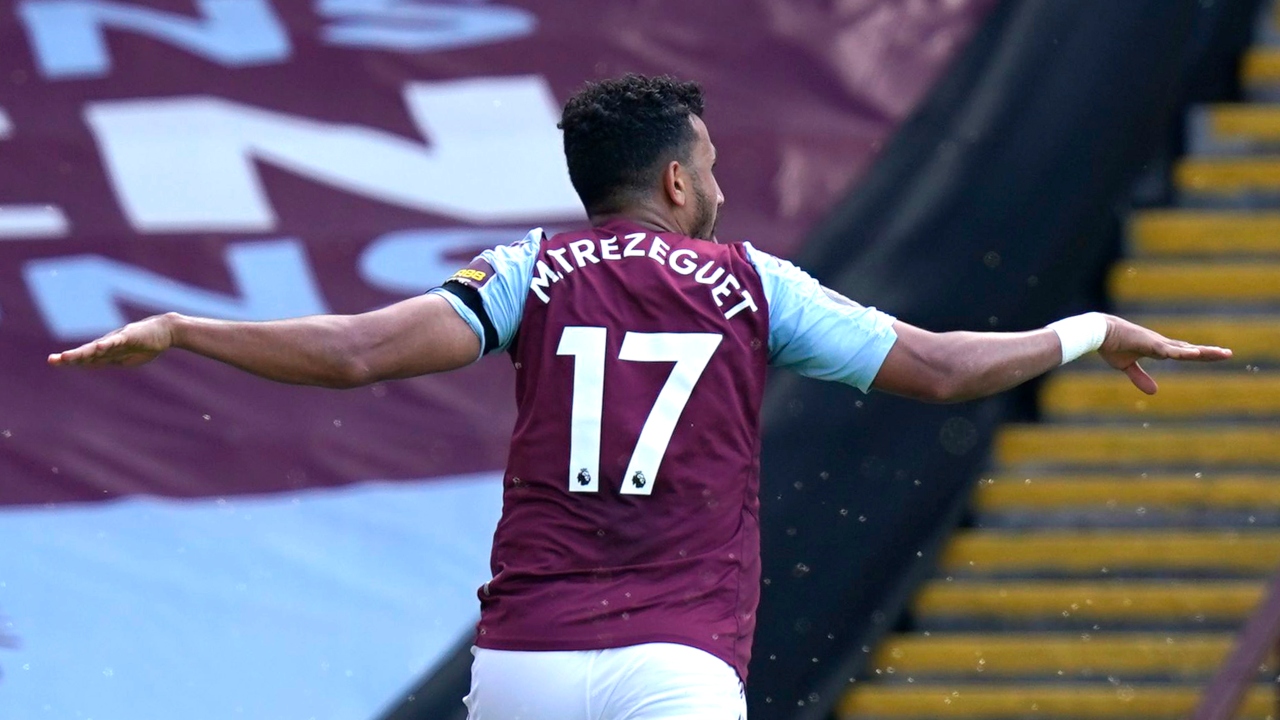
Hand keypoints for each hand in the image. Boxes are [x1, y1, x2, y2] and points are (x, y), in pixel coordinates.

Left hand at [47, 313, 177, 367]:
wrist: (165, 332)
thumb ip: (107, 360)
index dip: (70, 360)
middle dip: (70, 357)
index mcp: (107, 351)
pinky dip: (107, 344)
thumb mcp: (124, 358)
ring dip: (82, 352)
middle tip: (52, 360)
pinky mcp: (130, 336)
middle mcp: (108, 344)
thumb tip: (89, 364)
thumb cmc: (145, 344)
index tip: (53, 361)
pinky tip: (98, 347)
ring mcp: (118, 339)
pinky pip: (116, 340)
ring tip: (67, 356)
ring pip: (97, 347)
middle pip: (86, 352)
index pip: (85, 357)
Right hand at [1097, 314, 1231, 394]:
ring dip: (1203, 352)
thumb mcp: (1126, 367)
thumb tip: (1155, 392)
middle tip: (1229, 354)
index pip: (1184, 352)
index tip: (1216, 355)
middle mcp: (1161, 344)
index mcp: (1157, 349)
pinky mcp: (1149, 342)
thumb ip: (1140, 378)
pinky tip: (1195, 353)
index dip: (1200, 354)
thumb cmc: (1111, 345)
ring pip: (1185, 349)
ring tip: (1221, 353)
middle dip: (1209, 352)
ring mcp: (1156, 342)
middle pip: (1190, 349)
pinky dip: (1182, 352)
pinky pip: (1169, 349)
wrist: (1098, 332)